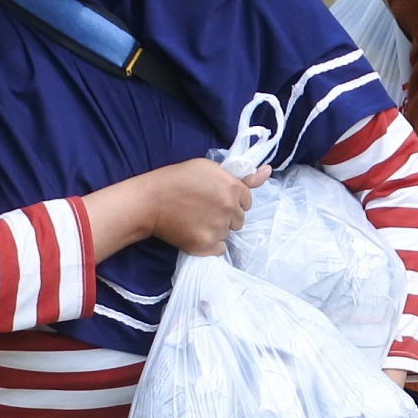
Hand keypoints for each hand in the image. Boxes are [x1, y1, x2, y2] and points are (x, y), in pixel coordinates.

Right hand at [103, 156, 262, 254]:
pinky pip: (219, 249)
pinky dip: (210, 244)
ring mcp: (218, 228)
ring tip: (196, 219)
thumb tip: (268, 171)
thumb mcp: (208, 168)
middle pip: (239, 219)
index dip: (232, 200)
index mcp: (232, 188)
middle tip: (204, 209)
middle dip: (226, 215)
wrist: (149, 201)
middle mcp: (229, 209)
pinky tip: (196, 232)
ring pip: (228, 233)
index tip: (216, 198)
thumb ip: (241, 175)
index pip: (247, 201)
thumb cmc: (176, 180)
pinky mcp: (206, 245)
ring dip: (217, 229)